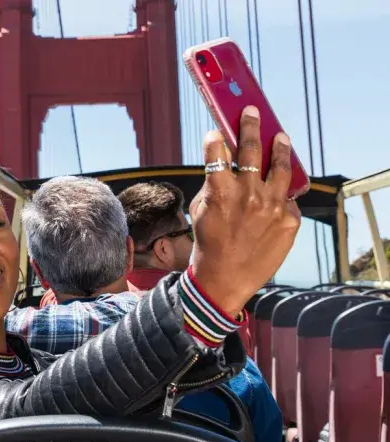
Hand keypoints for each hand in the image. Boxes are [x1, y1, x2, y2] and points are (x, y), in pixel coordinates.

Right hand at [189, 105, 301, 315]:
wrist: (225, 279)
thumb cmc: (208, 244)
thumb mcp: (200, 212)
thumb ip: (212, 186)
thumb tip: (224, 166)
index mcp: (221, 192)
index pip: (217, 153)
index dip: (215, 140)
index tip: (215, 132)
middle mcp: (249, 195)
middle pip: (252, 149)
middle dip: (250, 126)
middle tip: (252, 112)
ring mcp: (272, 206)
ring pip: (281, 167)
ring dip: (279, 147)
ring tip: (280, 136)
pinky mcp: (290, 220)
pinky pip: (287, 198)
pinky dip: (281, 193)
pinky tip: (278, 190)